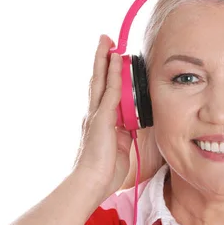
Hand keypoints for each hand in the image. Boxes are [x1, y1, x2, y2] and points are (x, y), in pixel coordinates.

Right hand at [72, 35, 132, 201]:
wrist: (90, 183)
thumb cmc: (103, 172)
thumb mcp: (119, 147)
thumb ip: (124, 133)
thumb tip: (133, 124)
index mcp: (98, 121)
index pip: (102, 92)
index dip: (106, 74)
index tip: (110, 58)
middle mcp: (94, 113)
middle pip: (97, 80)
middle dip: (101, 59)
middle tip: (105, 40)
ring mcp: (96, 114)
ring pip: (101, 80)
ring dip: (104, 59)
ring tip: (107, 41)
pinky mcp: (102, 118)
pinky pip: (110, 90)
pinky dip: (114, 74)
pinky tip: (116, 60)